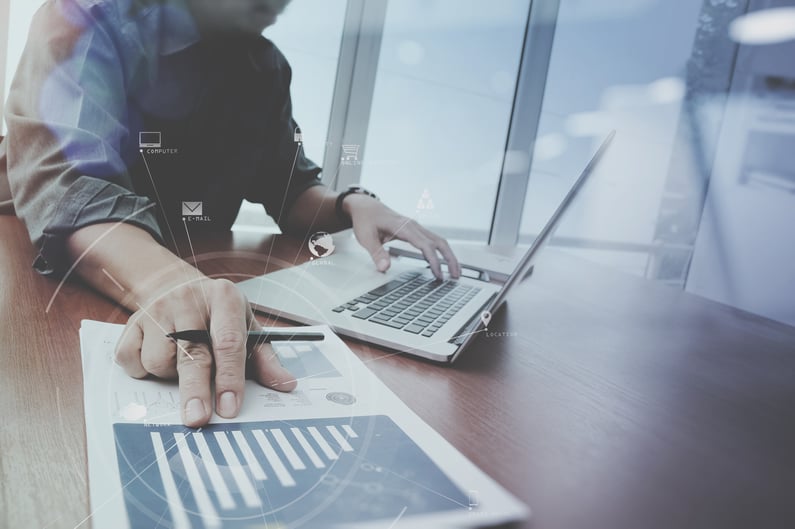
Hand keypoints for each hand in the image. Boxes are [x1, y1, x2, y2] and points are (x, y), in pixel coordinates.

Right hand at [114, 277, 295, 426]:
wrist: (176, 284)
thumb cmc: (216, 314)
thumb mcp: (246, 327)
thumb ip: (264, 358)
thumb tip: (285, 384)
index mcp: (224, 299)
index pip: (228, 343)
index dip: (229, 379)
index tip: (230, 407)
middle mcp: (189, 300)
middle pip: (192, 355)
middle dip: (195, 391)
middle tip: (198, 418)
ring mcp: (157, 309)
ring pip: (159, 361)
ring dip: (170, 376)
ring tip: (182, 362)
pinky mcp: (132, 322)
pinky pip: (132, 361)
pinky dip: (143, 370)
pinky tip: (157, 357)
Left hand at [343, 194, 460, 278]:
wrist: (365, 206)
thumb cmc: (366, 219)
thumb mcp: (366, 237)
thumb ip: (376, 253)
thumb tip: (384, 268)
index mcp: (404, 227)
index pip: (426, 245)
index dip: (434, 261)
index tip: (438, 274)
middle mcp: (414, 226)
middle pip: (440, 242)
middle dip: (450, 259)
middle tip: (456, 275)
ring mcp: (416, 227)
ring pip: (439, 240)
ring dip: (448, 256)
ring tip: (455, 272)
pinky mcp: (415, 230)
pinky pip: (433, 240)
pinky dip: (441, 252)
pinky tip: (442, 262)